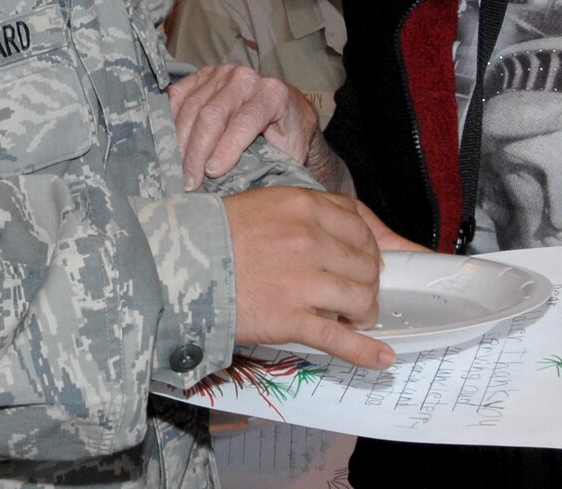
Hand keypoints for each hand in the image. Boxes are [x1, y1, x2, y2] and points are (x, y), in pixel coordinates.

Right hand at [170, 63, 318, 189]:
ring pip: (192, 107)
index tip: (212, 173)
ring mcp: (221, 73)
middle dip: (198, 152)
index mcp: (273, 94)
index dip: (227, 149)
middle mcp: (246, 78)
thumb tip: (248, 194)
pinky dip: (168, 120)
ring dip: (180, 142)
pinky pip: (177, 95)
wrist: (285, 108)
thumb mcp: (289, 152)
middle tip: (189, 181)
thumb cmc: (287, 136)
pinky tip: (167, 144)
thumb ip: (271, 166)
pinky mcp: (202, 75)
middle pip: (213, 115)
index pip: (245, 122)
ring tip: (176, 170)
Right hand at [225, 187, 395, 368]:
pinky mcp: (291, 319)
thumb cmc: (217, 234)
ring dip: (363, 311)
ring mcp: (303, 281)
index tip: (364, 260)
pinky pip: (340, 338)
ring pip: (361, 299)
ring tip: (352, 316)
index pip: (360, 226)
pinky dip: (365, 351)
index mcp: (305, 207)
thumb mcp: (267, 204)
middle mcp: (310, 240)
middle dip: (366, 281)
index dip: (368, 247)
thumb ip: (309, 214)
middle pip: (366, 264)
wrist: (179, 264)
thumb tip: (352, 234)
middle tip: (353, 291)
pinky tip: (382, 358)